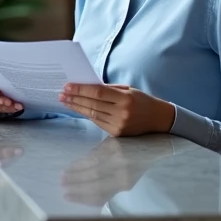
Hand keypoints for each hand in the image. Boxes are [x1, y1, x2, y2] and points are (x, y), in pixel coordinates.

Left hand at [58, 84, 174, 136]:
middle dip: (75, 98)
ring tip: (65, 101)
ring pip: (92, 114)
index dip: (80, 90)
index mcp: (125, 99)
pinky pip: (98, 122)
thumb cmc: (142, 101)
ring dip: (77, 107)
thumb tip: (86, 86)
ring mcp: (119, 125)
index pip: (97, 93)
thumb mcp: (128, 90)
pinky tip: (78, 109)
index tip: (67, 86)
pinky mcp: (117, 134)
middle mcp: (122, 113)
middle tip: (61, 94)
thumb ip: (108, 89)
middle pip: (92, 104)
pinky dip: (86, 115)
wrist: (159, 119)